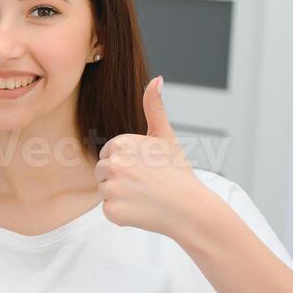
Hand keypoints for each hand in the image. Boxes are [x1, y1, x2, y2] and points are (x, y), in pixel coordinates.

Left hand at [95, 76, 210, 239]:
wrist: (190, 209)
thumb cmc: (177, 172)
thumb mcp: (166, 136)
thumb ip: (154, 107)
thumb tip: (156, 79)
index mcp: (121, 143)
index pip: (107, 155)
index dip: (126, 163)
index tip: (146, 168)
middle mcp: (113, 164)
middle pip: (102, 172)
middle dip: (121, 179)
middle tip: (146, 183)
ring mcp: (111, 188)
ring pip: (104, 191)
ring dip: (120, 196)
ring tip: (144, 196)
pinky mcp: (112, 211)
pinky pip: (108, 210)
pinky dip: (122, 213)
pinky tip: (141, 210)